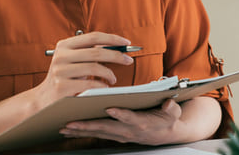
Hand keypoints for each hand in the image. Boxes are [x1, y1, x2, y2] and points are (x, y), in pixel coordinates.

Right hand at [31, 32, 134, 108]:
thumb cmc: (65, 79)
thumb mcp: (74, 61)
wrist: (44, 99)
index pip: (93, 37)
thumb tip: (118, 47)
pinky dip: (101, 86)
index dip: (112, 38)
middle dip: (117, 56)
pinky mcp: (62, 87)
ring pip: (94, 68)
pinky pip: (89, 85)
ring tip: (113, 79)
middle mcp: (61, 56)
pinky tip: (104, 88)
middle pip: (96, 52)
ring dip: (109, 74)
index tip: (127, 43)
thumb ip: (90, 52)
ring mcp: (60, 71)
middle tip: (129, 60)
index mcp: (64, 45)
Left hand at [59, 98, 184, 144]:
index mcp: (142, 122)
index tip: (110, 109)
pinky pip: (97, 134)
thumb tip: (169, 103)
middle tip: (71, 123)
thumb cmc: (167, 119)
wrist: (167, 133)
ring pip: (98, 133)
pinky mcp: (115, 135)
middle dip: (88, 126)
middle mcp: (129, 131)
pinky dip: (83, 132)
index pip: (130, 118)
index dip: (120, 115)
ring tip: (64, 127)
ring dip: (81, 131)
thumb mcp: (174, 112)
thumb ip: (171, 108)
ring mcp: (121, 135)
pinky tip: (70, 130)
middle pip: (106, 128)